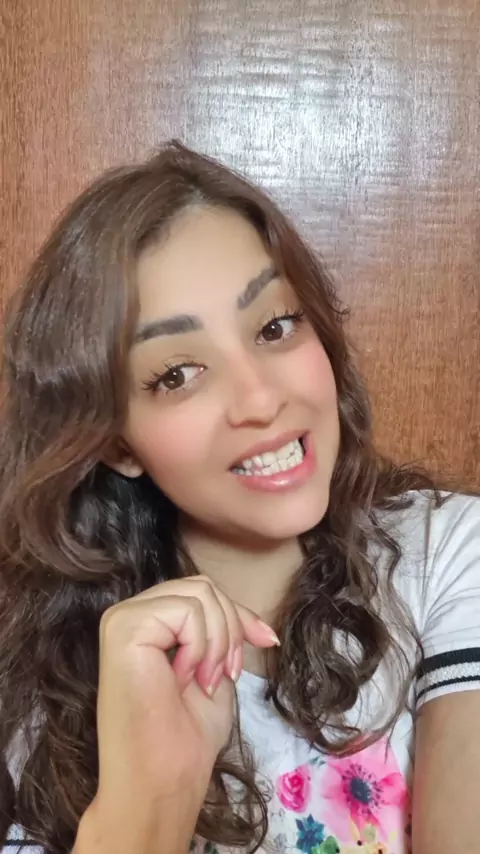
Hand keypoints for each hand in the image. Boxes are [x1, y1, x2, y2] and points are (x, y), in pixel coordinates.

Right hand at [76, 576, 278, 853]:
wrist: (162, 780)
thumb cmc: (185, 737)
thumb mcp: (216, 670)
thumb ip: (224, 636)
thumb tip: (261, 626)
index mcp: (148, 624)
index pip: (202, 593)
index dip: (240, 615)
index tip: (268, 641)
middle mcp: (130, 614)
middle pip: (202, 587)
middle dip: (231, 629)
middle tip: (226, 675)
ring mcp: (122, 618)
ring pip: (199, 594)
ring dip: (218, 642)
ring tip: (204, 681)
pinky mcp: (123, 627)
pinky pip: (185, 611)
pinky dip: (200, 645)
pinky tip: (183, 678)